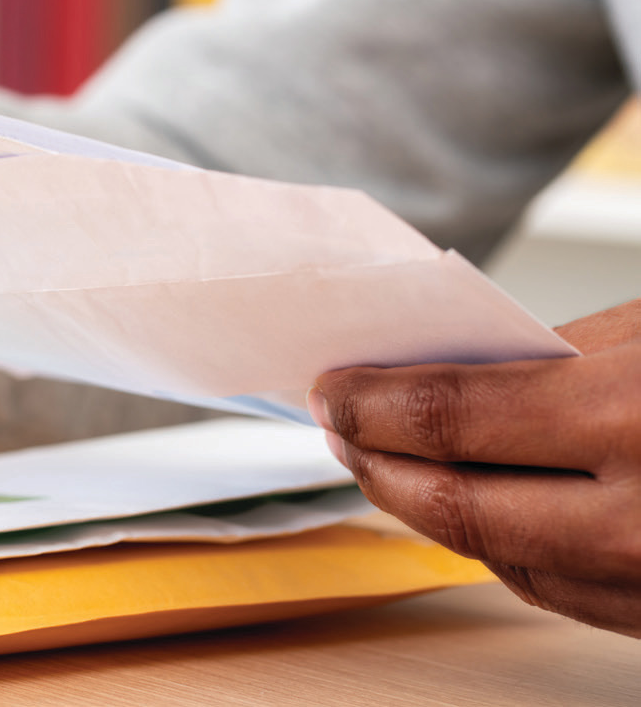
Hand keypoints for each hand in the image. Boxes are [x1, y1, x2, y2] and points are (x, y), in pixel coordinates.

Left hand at [310, 298, 640, 636]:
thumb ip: (545, 356)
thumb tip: (442, 374)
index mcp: (634, 418)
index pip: (451, 419)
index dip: (372, 405)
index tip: (333, 391)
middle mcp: (638, 523)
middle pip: (454, 503)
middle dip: (376, 460)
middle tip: (339, 426)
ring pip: (493, 555)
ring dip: (423, 508)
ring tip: (384, 462)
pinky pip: (552, 586)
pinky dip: (494, 542)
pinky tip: (467, 504)